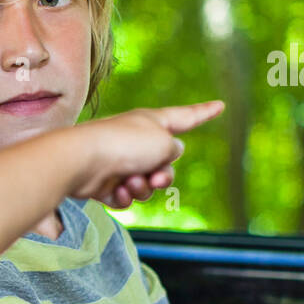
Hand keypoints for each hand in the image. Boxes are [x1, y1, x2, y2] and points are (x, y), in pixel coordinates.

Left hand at [70, 101, 224, 207]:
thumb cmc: (125, 145)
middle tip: (155, 176)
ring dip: (143, 188)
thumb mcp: (164, 143)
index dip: (205, 112)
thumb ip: (173, 150)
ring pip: (147, 186)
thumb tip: (166, 157)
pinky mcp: (105, 183)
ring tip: (130, 182)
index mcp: (152, 122)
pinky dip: (124, 197)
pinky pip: (126, 198)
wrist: (82, 161)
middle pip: (166, 165)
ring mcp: (120, 162)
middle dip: (164, 176)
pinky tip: (115, 191)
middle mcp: (136, 141)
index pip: (186, 117)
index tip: (220, 106)